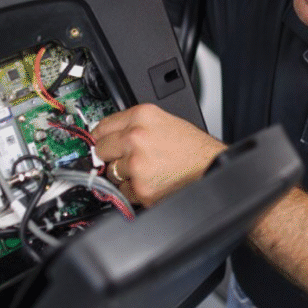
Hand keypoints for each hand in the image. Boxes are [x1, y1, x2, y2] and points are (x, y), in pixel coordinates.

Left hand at [92, 104, 225, 206]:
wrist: (211, 166)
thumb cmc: (192, 147)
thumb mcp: (163, 120)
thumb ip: (134, 125)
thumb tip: (107, 136)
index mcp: (141, 116)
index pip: (102, 126)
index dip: (100, 137)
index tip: (97, 143)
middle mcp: (136, 138)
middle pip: (100, 150)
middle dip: (109, 156)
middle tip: (126, 159)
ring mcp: (137, 165)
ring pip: (110, 173)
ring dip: (123, 175)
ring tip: (147, 170)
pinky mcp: (141, 188)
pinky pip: (122, 192)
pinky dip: (133, 191)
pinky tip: (150, 182)